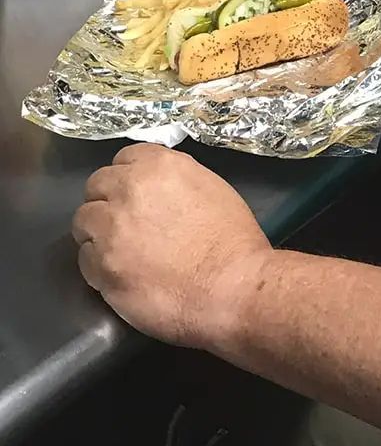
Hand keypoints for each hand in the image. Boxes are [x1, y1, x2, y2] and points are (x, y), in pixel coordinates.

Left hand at [72, 144, 271, 346]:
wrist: (232, 286)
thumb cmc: (232, 239)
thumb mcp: (209, 186)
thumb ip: (174, 178)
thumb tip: (156, 187)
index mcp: (157, 165)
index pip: (123, 158)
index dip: (129, 177)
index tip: (136, 194)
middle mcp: (127, 190)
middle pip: (96, 185)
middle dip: (107, 200)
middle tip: (125, 223)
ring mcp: (110, 229)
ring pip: (83, 220)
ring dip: (97, 231)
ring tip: (118, 250)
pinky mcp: (102, 267)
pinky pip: (85, 259)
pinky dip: (98, 265)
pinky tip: (121, 274)